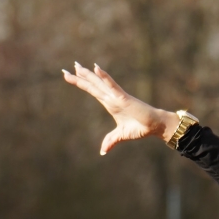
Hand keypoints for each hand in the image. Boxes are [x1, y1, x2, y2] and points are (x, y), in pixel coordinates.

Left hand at [61, 61, 177, 153]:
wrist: (154, 126)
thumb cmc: (140, 127)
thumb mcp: (121, 135)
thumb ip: (111, 141)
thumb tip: (103, 152)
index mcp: (109, 103)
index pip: (91, 90)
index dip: (80, 83)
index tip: (68, 75)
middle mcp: (111, 97)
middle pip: (91, 85)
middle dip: (78, 77)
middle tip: (64, 70)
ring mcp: (116, 96)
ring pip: (98, 83)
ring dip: (88, 75)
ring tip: (76, 66)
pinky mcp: (123, 98)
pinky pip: (112, 85)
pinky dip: (105, 77)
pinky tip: (97, 68)